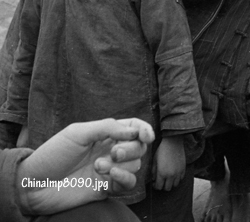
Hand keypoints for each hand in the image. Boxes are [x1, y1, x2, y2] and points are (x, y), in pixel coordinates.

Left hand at [17, 117, 154, 214]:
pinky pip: (128, 184)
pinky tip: (108, 178)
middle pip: (137, 147)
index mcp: (104, 133)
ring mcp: (109, 169)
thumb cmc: (53, 154)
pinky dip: (124, 179)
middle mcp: (109, 149)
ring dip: (121, 165)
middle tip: (113, 153)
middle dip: (130, 149)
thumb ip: (106, 128)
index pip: (132, 127)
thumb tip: (133, 131)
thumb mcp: (78, 133)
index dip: (144, 130)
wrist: (36, 185)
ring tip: (98, 167)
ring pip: (135, 165)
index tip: (146, 136)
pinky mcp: (106, 188)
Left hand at [152, 136, 185, 190]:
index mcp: (162, 173)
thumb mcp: (155, 160)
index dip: (155, 186)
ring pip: (175, 185)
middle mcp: (171, 175)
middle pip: (167, 188)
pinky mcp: (183, 169)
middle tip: (161, 181)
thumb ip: (153, 171)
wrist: (173, 142)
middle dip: (163, 186)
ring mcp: (178, 173)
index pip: (159, 187)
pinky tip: (174, 173)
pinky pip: (181, 179)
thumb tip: (153, 178)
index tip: (154, 183)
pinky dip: (177, 178)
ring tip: (168, 177)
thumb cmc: (162, 150)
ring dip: (171, 183)